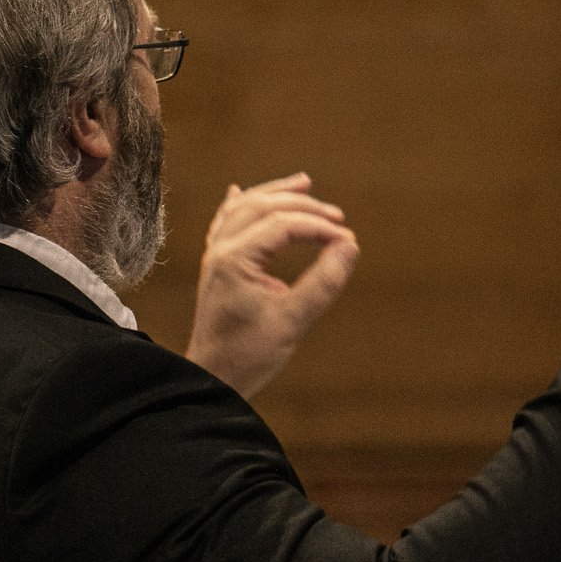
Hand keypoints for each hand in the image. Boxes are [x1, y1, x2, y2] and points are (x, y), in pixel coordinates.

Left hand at [185, 174, 358, 400]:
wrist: (210, 378)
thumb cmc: (249, 354)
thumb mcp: (294, 321)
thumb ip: (323, 282)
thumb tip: (350, 245)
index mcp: (235, 259)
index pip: (284, 224)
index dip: (319, 227)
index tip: (348, 239)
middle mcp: (221, 250)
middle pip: (263, 206)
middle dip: (303, 205)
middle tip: (337, 216)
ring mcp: (214, 256)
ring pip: (244, 208)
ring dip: (275, 193)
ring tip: (305, 183)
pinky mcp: (215, 267)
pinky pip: (224, 223)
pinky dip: (239, 205)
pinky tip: (239, 191)